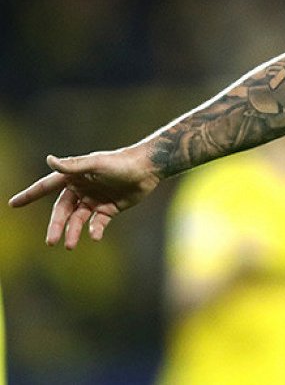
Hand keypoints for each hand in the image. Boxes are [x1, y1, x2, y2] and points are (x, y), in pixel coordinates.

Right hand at [8, 147, 161, 248]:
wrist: (148, 169)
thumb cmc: (121, 162)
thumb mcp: (96, 164)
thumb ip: (73, 165)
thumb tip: (49, 160)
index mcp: (74, 176)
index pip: (46, 186)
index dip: (29, 195)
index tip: (12, 204)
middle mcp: (81, 189)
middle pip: (62, 211)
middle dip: (56, 226)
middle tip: (50, 241)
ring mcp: (95, 200)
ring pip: (78, 220)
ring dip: (73, 232)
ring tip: (70, 245)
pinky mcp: (109, 209)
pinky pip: (97, 223)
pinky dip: (94, 230)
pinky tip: (95, 236)